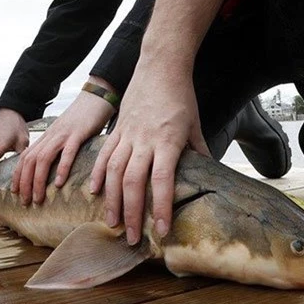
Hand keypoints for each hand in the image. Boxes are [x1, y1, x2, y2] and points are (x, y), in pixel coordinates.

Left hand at [11, 81, 116, 205]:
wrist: (96, 96)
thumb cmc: (84, 118)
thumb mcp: (66, 134)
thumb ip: (59, 148)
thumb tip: (55, 168)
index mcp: (48, 137)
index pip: (25, 157)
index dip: (18, 175)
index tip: (15, 192)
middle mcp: (51, 136)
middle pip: (30, 161)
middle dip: (24, 183)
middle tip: (24, 202)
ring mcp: (63, 134)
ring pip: (43, 159)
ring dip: (38, 181)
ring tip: (38, 199)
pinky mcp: (78, 133)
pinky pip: (67, 152)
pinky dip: (62, 168)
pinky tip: (60, 183)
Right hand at [89, 62, 209, 244]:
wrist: (160, 66)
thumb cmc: (181, 96)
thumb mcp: (195, 125)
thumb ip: (200, 151)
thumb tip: (210, 173)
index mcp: (167, 141)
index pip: (162, 181)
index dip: (160, 207)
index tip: (161, 230)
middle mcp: (144, 140)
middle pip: (132, 182)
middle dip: (132, 213)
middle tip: (131, 238)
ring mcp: (127, 133)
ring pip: (113, 171)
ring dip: (111, 199)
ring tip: (111, 222)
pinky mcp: (117, 128)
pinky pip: (103, 154)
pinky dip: (96, 174)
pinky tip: (93, 191)